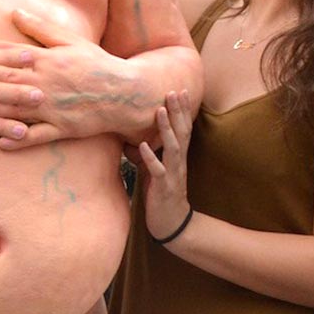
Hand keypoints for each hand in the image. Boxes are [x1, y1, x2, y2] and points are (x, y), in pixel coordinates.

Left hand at [0, 8, 155, 148]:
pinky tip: (1, 143)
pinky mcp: (63, 128)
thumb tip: (14, 11)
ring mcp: (54, 107)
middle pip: (8, 79)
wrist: (125, 93)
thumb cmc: (96, 64)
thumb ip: (40, 29)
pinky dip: (21, 140)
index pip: (10, 55)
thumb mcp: (70, 41)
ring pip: (19, 109)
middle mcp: (47, 84)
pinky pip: (39, 136)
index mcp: (47, 60)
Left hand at [136, 91, 193, 240]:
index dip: (182, 110)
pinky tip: (143, 146)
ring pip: (173, 148)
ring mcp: (173, 174)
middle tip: (173, 90)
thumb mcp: (153, 172)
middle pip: (182, 132)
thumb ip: (146, 156)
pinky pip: (158, 171)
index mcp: (177, 157)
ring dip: (166, 129)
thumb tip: (130, 141)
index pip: (183, 129)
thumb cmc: (161, 195)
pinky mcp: (164, 187)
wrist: (171, 223)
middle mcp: (178, 162)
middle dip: (178, 111)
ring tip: (159, 110)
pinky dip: (150, 158)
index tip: (180, 90)